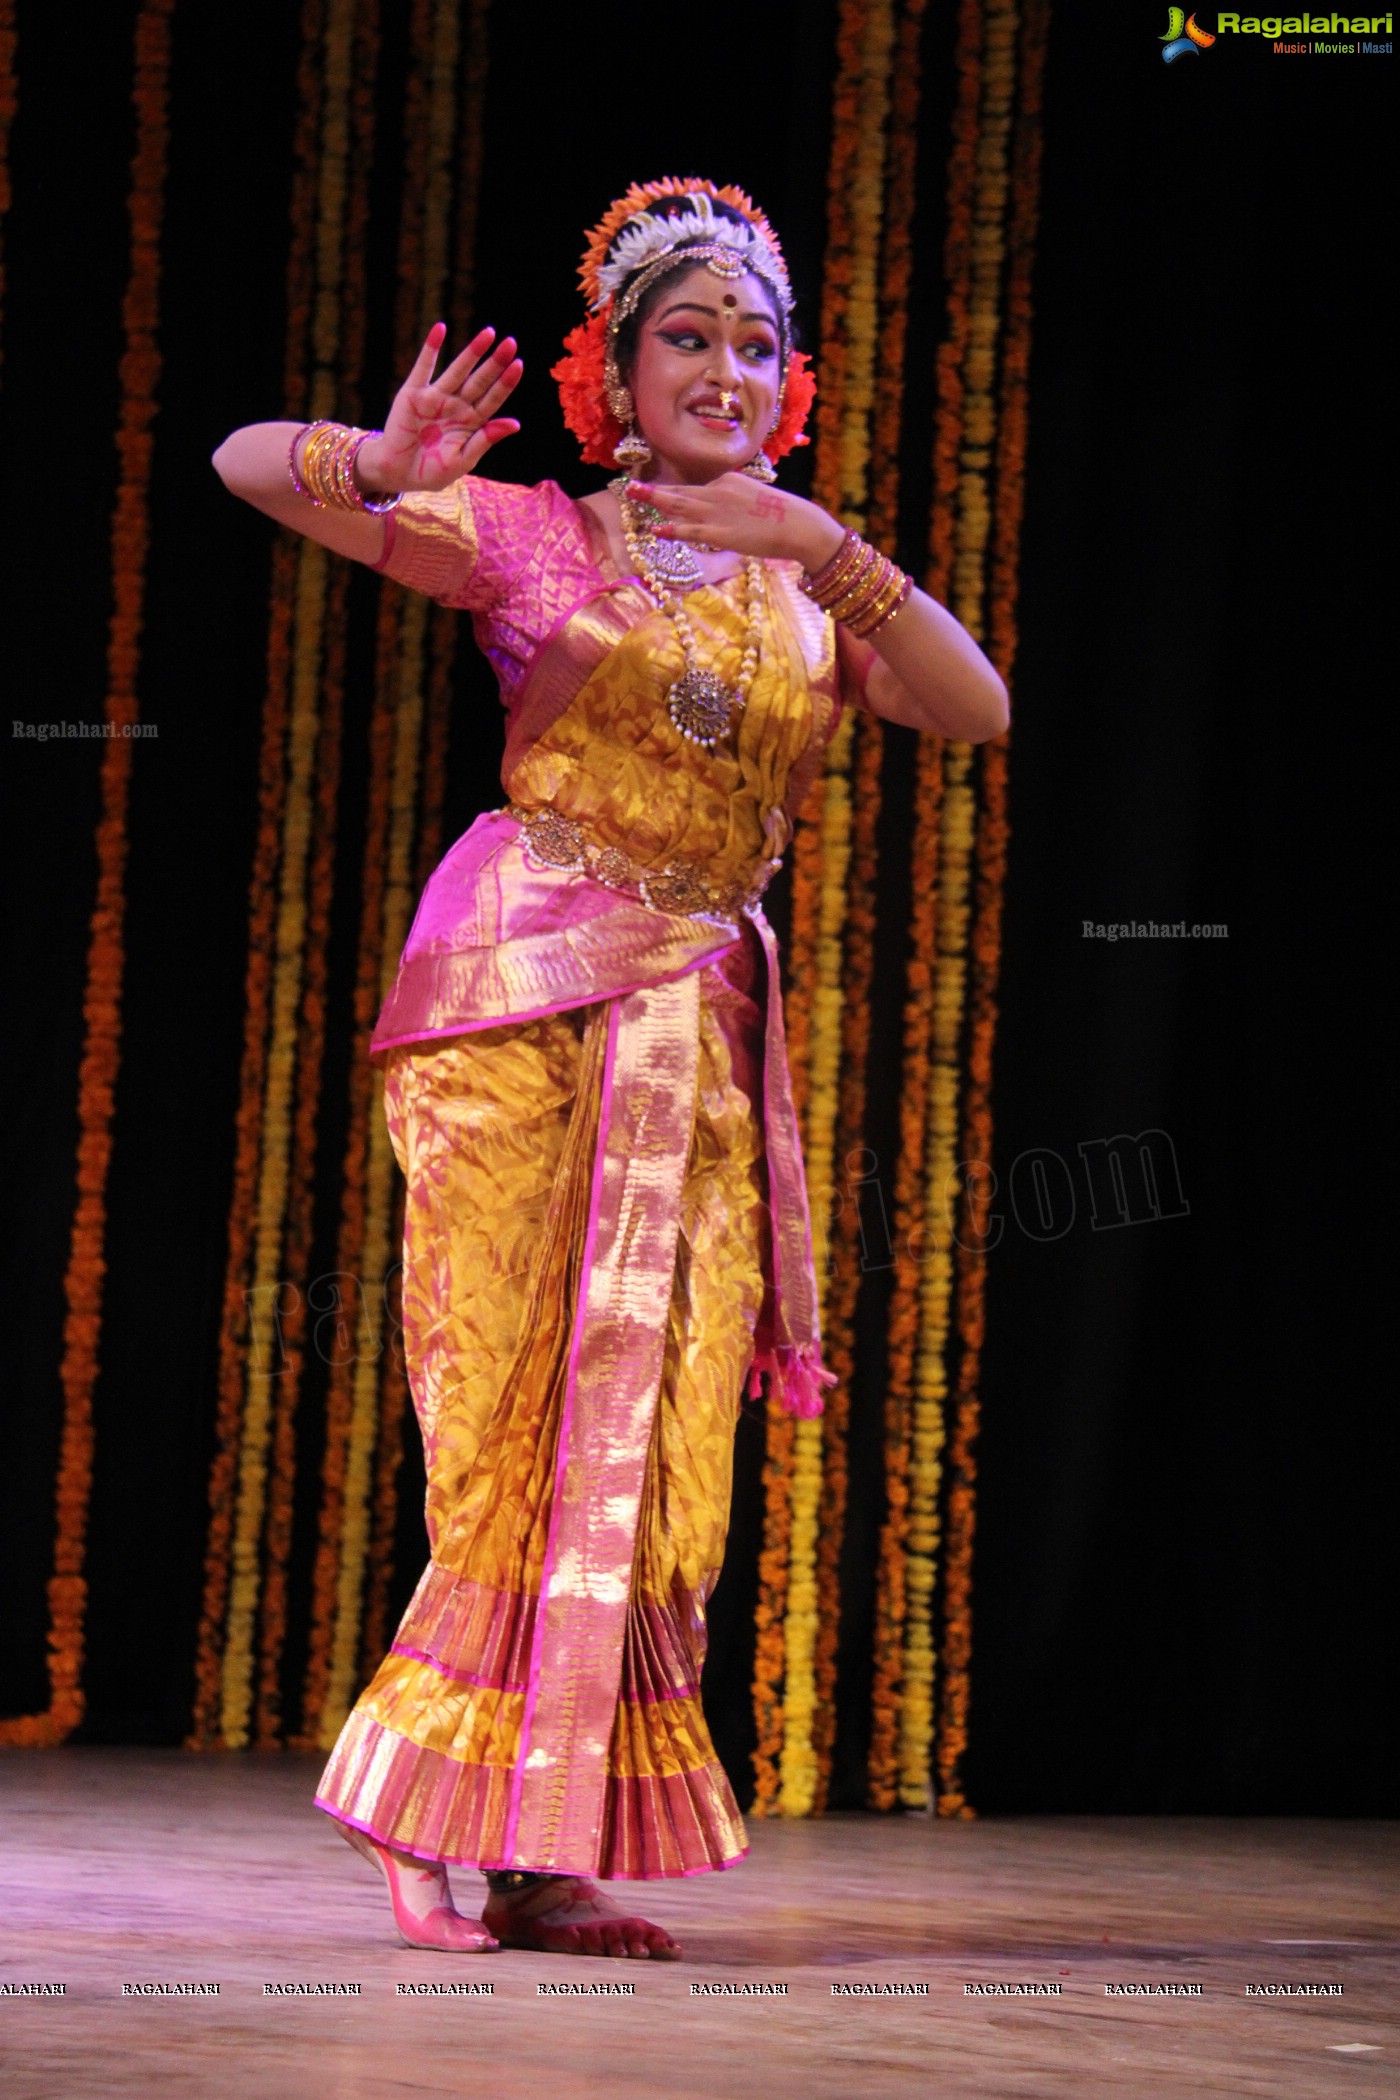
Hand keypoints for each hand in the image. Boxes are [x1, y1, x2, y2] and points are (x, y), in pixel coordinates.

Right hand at [358, 323, 522, 493]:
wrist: (397, 474)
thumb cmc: (432, 471)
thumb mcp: (462, 460)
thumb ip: (485, 440)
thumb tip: (515, 423)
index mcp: (471, 423)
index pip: (492, 399)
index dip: (505, 383)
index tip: (519, 364)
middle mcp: (456, 406)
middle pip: (479, 381)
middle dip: (495, 363)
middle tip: (511, 342)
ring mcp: (435, 398)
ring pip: (458, 370)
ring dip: (472, 352)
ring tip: (488, 333)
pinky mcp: (413, 394)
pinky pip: (423, 367)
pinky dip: (431, 348)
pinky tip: (440, 329)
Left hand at [628, 474, 845, 571]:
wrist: (799, 525)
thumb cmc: (784, 517)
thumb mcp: (757, 501)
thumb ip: (737, 503)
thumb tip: (727, 514)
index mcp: (728, 480)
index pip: (698, 489)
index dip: (676, 493)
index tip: (658, 494)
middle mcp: (718, 490)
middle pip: (681, 490)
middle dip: (655, 489)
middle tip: (631, 486)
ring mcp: (718, 510)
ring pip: (680, 504)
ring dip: (655, 500)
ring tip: (633, 495)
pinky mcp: (720, 532)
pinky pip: (690, 530)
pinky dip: (671, 529)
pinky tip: (655, 529)